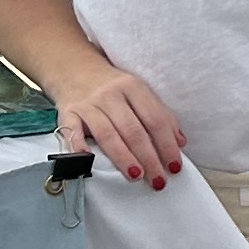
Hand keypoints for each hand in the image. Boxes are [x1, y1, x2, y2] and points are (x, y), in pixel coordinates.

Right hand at [60, 69, 185, 189]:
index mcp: (133, 87)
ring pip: (107, 134)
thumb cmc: (113, 88)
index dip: (167, 145)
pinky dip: (79, 147)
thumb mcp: (139, 93)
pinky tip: (89, 161)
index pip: (155, 119)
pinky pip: (72, 131)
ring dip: (123, 157)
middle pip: (133, 130)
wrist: (75, 69)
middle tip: (158, 179)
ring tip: (136, 175)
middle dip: (148, 158)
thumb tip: (180, 142)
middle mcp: (111, 94)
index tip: (174, 166)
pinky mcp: (68, 112)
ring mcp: (88, 103)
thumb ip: (161, 115)